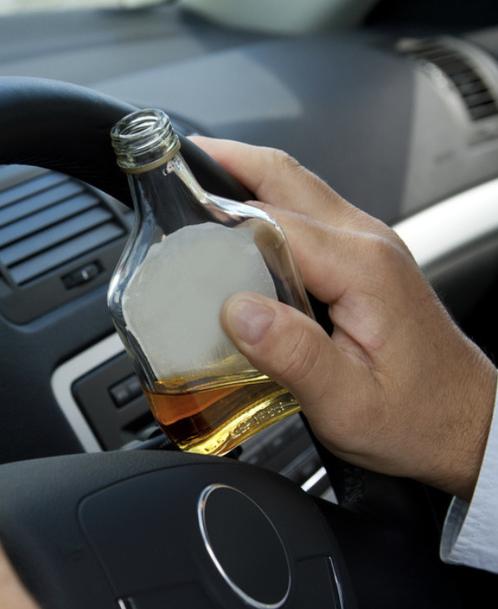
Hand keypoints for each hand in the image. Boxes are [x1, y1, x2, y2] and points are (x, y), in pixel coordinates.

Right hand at [192, 137, 495, 500]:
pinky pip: (304, 214)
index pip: (272, 220)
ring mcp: (367, 245)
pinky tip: (232, 228)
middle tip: (173, 163)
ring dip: (242, 178)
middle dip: (224, 160)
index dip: (216, 210)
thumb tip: (237, 311)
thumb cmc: (415, 417)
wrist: (464, 424)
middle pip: (284, 176)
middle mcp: (367, 242)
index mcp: (361, 268)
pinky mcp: (361, 259)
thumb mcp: (348, 404)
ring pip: (295, 187)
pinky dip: (262, 207)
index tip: (169, 208)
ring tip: (190, 187)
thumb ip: (293, 355)